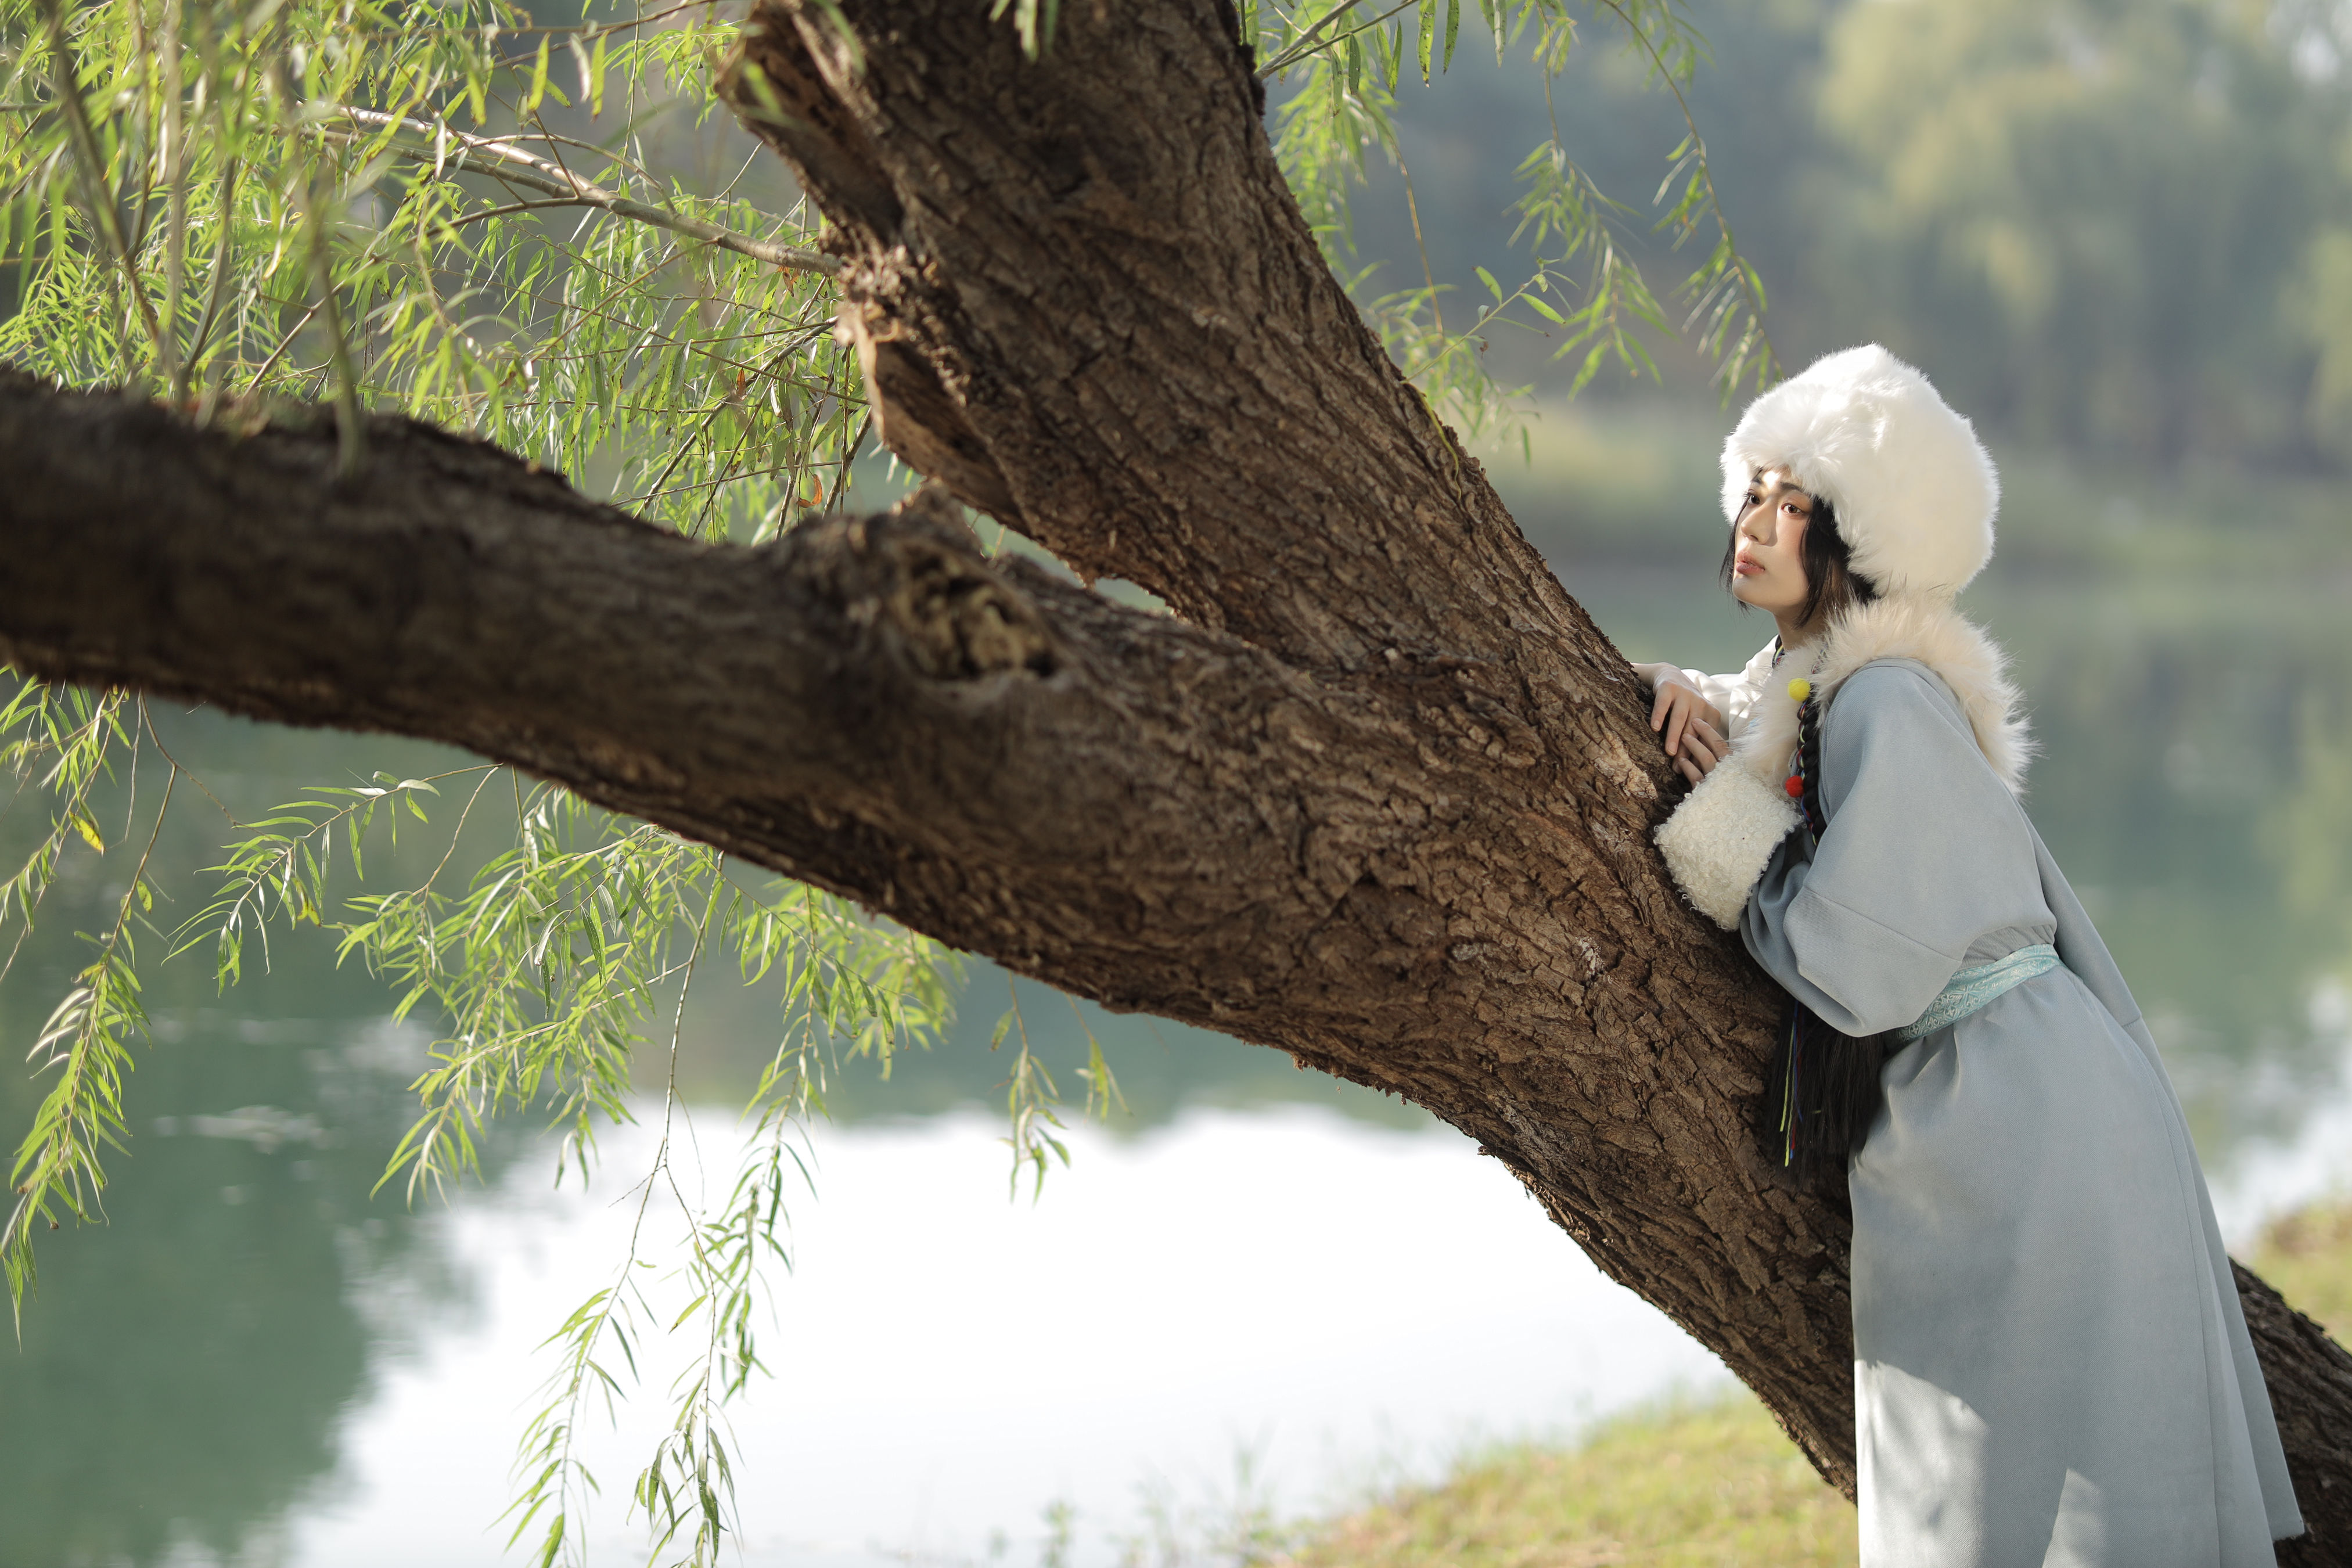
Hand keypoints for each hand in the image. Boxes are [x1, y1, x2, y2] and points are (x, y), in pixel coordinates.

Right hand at [1643, 670, 1729, 784]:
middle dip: (1686, 750)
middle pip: (1693, 730)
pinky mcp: (1669, 687)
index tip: (1692, 772)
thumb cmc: (1682, 705)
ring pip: (1680, 718)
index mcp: (1711, 713)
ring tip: (1669, 751)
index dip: (1699, 755)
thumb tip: (1693, 768)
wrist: (1670, 675)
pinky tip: (1654, 728)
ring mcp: (1685, 693)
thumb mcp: (1694, 718)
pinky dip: (1659, 715)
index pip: (1705, 738)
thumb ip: (1695, 738)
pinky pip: (1663, 704)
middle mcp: (1701, 702)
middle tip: (1678, 767)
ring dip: (1674, 736)